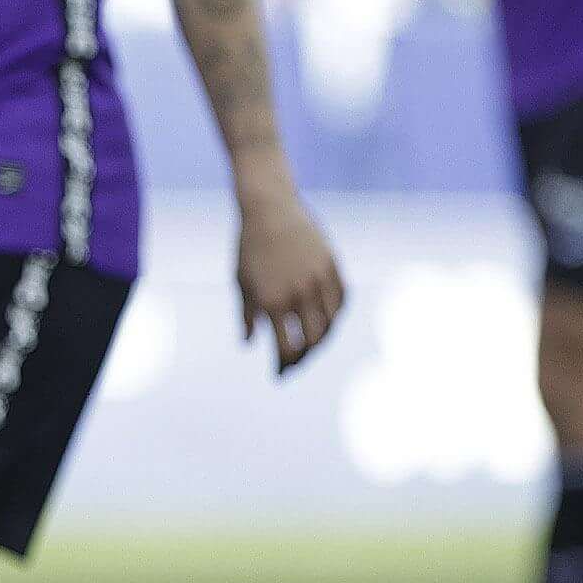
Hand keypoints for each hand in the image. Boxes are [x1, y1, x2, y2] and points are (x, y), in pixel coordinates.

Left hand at [234, 176, 345, 373]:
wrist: (269, 209)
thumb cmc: (248, 249)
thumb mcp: (242, 283)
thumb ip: (247, 316)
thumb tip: (250, 344)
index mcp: (271, 303)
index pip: (285, 349)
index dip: (283, 365)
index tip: (279, 373)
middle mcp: (297, 294)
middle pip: (311, 341)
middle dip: (303, 358)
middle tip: (296, 363)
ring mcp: (318, 280)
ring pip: (329, 323)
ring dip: (321, 339)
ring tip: (310, 345)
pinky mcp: (332, 266)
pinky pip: (340, 300)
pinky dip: (335, 316)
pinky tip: (326, 322)